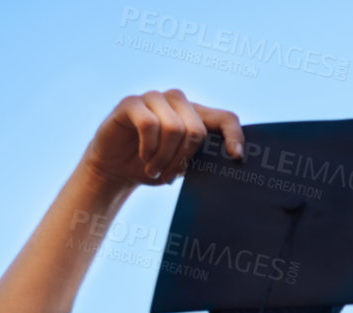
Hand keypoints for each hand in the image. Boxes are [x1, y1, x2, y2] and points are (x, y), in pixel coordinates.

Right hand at [79, 89, 243, 190]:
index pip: (225, 117)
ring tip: (154, 169)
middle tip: (168, 174)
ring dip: (164, 157)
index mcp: (196, 115)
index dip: (234, 135)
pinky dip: (149, 148)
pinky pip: (149, 124)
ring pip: (173, 128)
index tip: (236, 157)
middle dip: (183, 159)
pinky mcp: (131, 102)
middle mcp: (177, 101)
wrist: (116, 168)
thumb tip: (227, 161)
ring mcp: (154, 98)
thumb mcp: (181, 166)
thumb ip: (200, 159)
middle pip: (197, 130)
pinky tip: (144, 157)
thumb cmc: (153, 166)